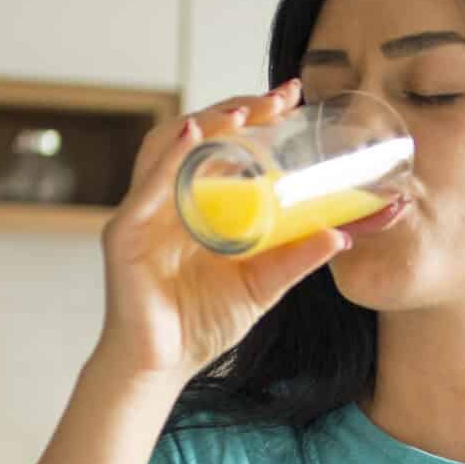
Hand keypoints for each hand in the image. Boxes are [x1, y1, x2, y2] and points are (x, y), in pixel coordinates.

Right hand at [90, 78, 350, 384]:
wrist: (163, 367)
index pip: (223, 145)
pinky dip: (169, 159)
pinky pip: (146, 189)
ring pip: (166, 148)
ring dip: (204, 124)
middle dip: (236, 109)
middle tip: (278, 97)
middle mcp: (166, 198)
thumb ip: (294, 259)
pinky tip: (193, 138)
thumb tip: (339, 234)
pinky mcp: (125, 236)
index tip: (291, 98)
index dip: (254, 117)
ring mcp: (142, 213)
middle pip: (195, 136)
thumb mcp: (261, 286)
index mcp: (195, 203)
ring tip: (241, 113)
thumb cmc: (200, 323)